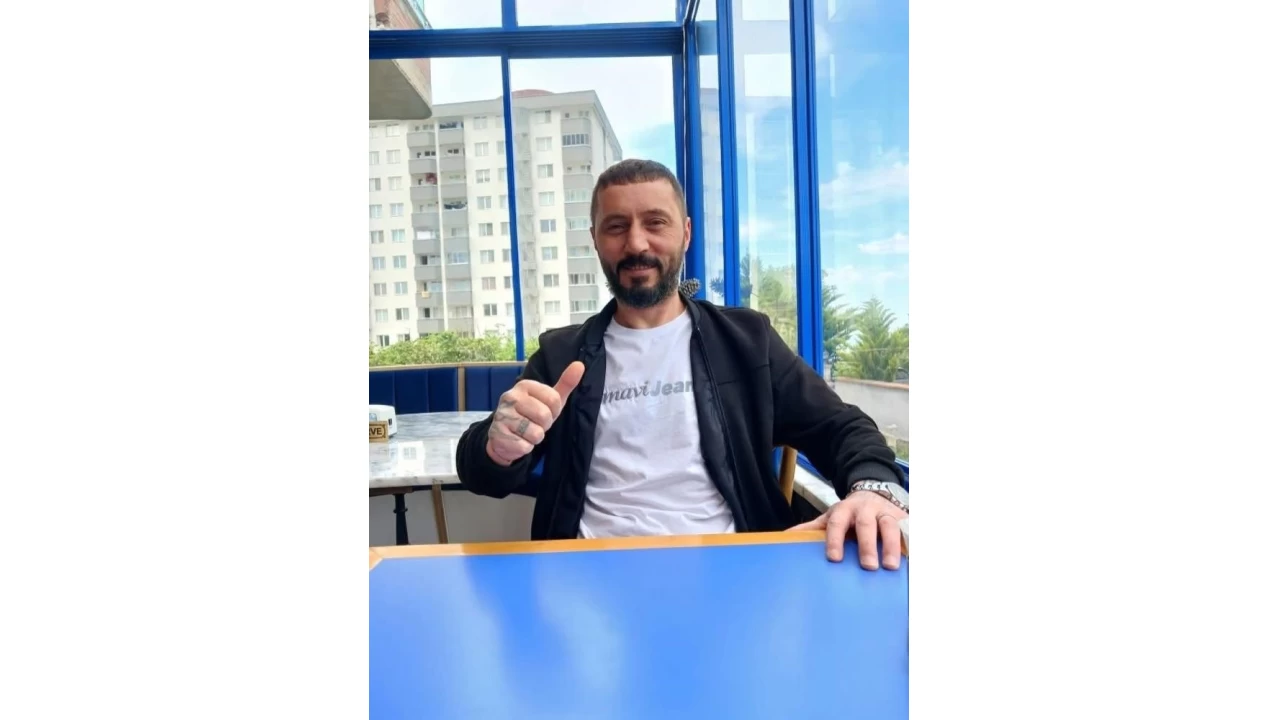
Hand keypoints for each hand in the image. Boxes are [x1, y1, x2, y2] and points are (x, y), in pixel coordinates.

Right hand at [485, 361, 584, 465]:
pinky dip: (525, 447)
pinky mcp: (498, 434)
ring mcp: (503, 415)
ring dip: (535, 438)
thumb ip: (565, 384)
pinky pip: (525, 446)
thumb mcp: (549, 399)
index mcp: (525, 386)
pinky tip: (517, 440)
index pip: (554, 399)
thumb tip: (579, 365)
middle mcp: (511, 397)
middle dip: (544, 425)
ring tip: (526, 432)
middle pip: (544, 416)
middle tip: (535, 424)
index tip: (545, 411)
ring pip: (536, 433)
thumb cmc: (531, 414)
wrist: (503, 434)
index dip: (554, 411)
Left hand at [789, 490, 906, 569]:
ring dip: (891, 546)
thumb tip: (785, 536)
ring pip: (891, 527)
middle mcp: (867, 510)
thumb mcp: (830, 518)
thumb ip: (811, 529)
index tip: (833, 558)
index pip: (838, 524)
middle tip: (869, 566)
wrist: (874, 493)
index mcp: (844, 511)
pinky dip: (913, 541)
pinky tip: (914, 556)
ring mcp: (887, 513)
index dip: (835, 540)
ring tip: (891, 567)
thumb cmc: (849, 514)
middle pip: (867, 525)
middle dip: (867, 545)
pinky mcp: (905, 518)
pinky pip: (910, 530)